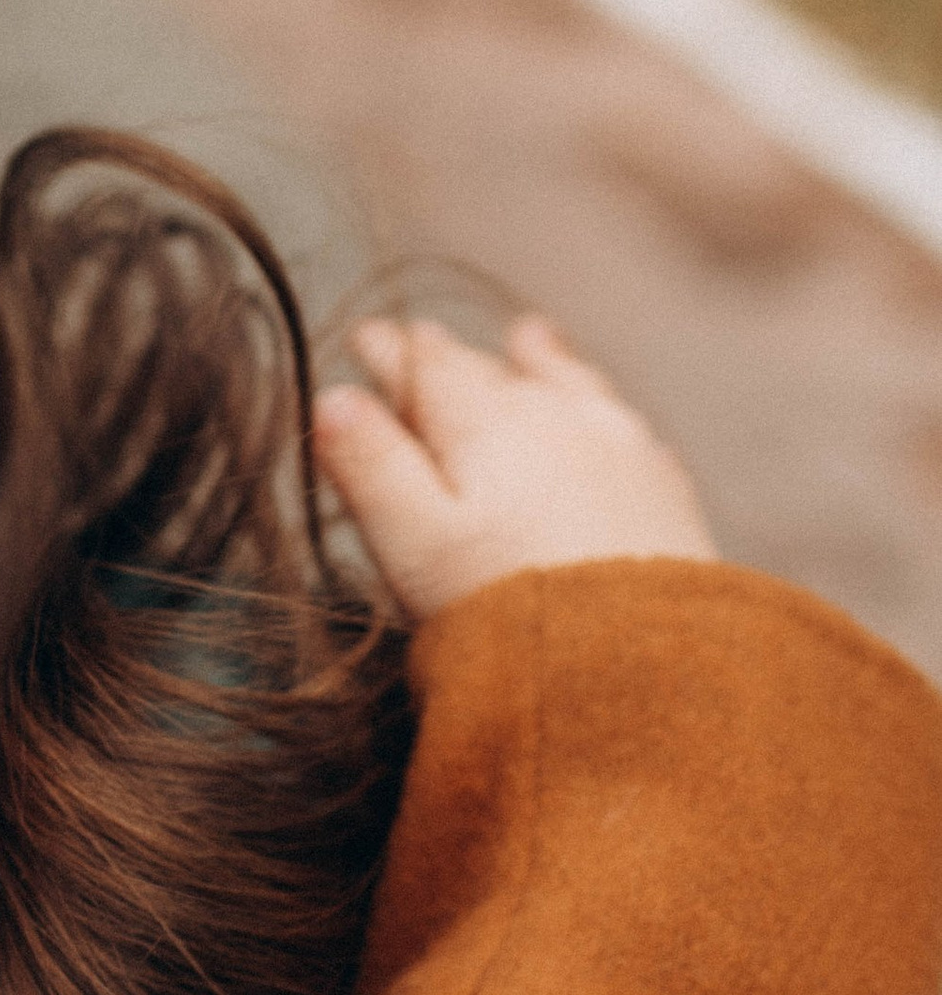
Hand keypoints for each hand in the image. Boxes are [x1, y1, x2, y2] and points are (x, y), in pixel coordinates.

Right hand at [313, 313, 715, 622]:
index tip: (365, 337)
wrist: (634, 657)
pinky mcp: (663, 487)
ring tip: (525, 337)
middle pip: (492, 371)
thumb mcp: (413, 541)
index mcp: (484, 425)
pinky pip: (622, 426)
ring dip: (539, 359)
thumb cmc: (504, 605)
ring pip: (568, 384)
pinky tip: (605, 417)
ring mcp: (617, 445)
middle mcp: (554, 416)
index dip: (390, 353)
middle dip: (451, 356)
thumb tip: (332, 400)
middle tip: (422, 341)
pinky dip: (598, 408)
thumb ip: (371, 466)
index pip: (426, 369)